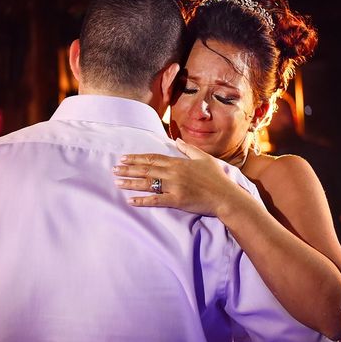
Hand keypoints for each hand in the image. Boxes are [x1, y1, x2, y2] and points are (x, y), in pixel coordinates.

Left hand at [113, 138, 238, 215]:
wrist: (226, 196)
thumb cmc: (217, 178)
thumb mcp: (204, 158)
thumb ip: (189, 149)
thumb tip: (177, 140)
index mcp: (178, 162)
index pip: (152, 158)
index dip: (136, 158)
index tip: (124, 158)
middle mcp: (173, 173)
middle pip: (146, 169)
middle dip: (128, 169)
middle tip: (114, 169)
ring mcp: (174, 187)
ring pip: (147, 183)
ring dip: (130, 183)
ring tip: (117, 182)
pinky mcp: (176, 201)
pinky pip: (155, 200)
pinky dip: (142, 201)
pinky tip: (130, 201)